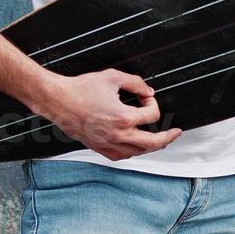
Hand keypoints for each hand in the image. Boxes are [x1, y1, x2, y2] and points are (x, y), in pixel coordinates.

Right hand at [36, 69, 183, 160]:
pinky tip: (135, 146)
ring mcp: (108, 144)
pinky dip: (133, 152)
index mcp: (123, 117)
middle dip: (168, 137)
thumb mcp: (112, 77)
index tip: (146, 96)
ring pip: (139, 152)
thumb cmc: (81, 88)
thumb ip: (135, 82)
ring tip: (158, 140)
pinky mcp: (99, 148)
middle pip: (153, 143)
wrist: (58, 100)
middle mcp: (118, 135)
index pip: (152, 114)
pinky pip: (122, 156)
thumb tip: (149, 91)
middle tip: (176, 133)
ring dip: (151, 145)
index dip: (153, 102)